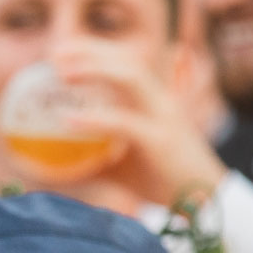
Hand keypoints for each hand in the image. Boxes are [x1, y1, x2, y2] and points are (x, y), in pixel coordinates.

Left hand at [54, 43, 226, 210]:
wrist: (202, 202)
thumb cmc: (160, 180)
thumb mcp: (121, 162)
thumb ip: (92, 155)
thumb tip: (49, 163)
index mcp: (154, 100)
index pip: (127, 60)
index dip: (95, 49)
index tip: (59, 51)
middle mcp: (161, 100)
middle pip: (128, 59)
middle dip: (91, 49)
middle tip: (55, 53)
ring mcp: (164, 117)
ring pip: (131, 78)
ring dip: (96, 68)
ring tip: (63, 73)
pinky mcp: (162, 140)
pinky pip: (126, 123)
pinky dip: (96, 119)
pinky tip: (68, 120)